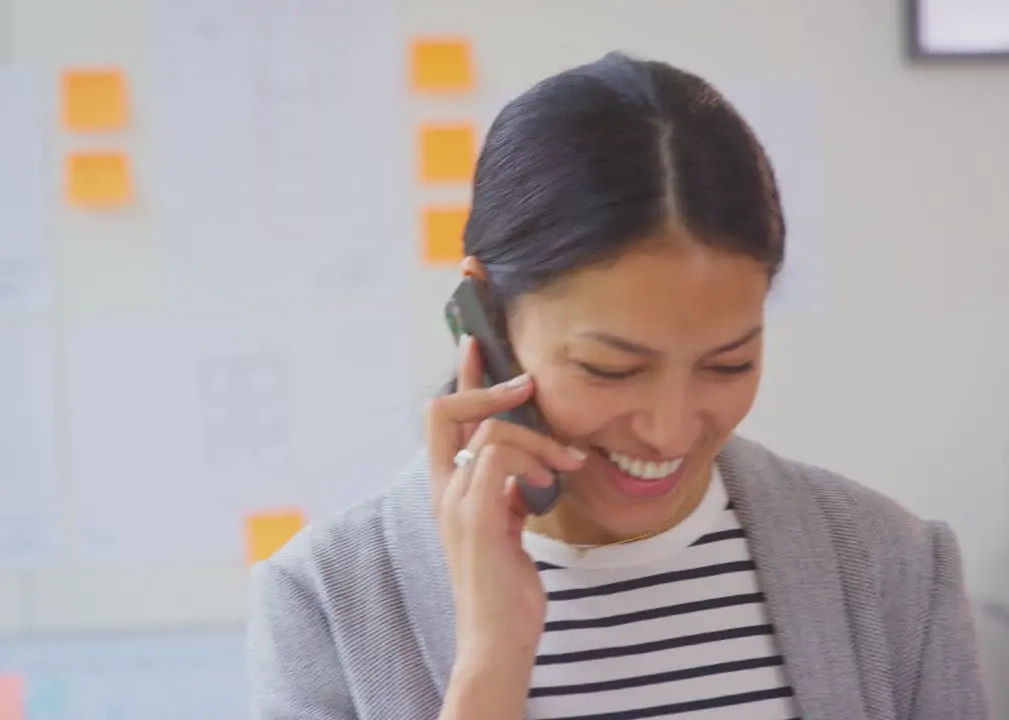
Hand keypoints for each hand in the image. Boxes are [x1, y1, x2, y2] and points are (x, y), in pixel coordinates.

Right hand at [425, 335, 586, 667]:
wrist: (497, 636)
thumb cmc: (506, 586)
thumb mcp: (508, 526)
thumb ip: (508, 492)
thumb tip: (530, 464)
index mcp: (449, 488)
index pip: (443, 418)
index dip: (460, 378)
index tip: (476, 344)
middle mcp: (444, 489)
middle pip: (444, 410)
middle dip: (487, 386)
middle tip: (528, 385)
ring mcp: (456, 502)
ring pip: (488, 431)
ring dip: (536, 438)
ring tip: (565, 464)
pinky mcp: (476, 516)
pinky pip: (499, 458)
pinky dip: (532, 461)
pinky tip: (552, 483)